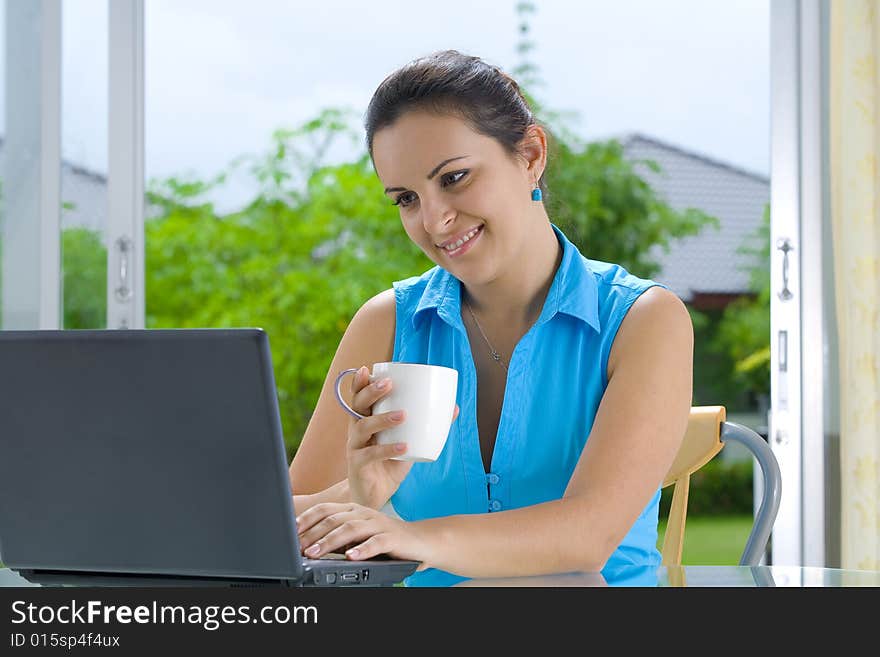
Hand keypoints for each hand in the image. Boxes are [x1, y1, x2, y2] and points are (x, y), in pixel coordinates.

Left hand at [296, 502, 432, 570]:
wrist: (419, 541)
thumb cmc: (383, 538)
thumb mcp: (356, 535)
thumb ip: (336, 537)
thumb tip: (306, 545)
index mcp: (353, 509)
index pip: (325, 509)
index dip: (307, 518)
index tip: (291, 530)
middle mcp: (363, 513)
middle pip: (335, 520)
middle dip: (314, 534)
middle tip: (298, 547)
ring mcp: (378, 523)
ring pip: (351, 529)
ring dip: (330, 542)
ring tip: (315, 553)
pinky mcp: (392, 537)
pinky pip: (376, 542)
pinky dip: (362, 549)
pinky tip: (351, 557)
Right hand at [345, 365, 458, 509]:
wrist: (375, 495)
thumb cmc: (390, 462)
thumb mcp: (408, 441)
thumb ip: (425, 426)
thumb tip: (453, 407)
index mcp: (365, 419)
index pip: (358, 396)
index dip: (360, 382)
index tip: (368, 369)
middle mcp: (356, 430)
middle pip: (357, 406)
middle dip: (371, 392)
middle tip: (389, 384)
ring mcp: (355, 447)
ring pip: (363, 427)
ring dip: (383, 419)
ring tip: (403, 415)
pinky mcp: (358, 465)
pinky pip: (371, 454)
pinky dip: (388, 449)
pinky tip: (404, 446)